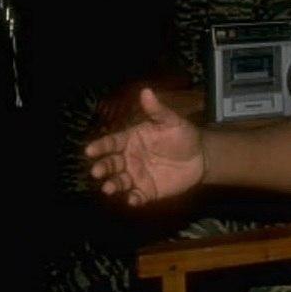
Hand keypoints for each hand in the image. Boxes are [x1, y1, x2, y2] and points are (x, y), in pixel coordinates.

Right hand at [85, 88, 204, 205]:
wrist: (200, 157)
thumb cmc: (183, 135)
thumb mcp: (171, 121)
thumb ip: (157, 110)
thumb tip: (146, 91)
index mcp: (131, 139)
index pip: (112, 142)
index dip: (101, 146)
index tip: (90, 150)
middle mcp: (129, 158)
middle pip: (111, 163)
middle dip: (103, 167)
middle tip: (97, 171)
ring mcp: (137, 175)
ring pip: (119, 181)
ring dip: (113, 185)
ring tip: (109, 188)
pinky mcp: (147, 191)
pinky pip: (137, 196)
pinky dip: (133, 199)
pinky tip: (132, 200)